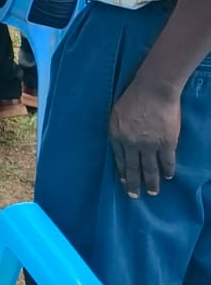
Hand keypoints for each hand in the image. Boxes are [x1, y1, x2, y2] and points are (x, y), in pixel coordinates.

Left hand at [109, 77, 180, 197]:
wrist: (153, 89)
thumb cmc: (133, 96)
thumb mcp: (116, 113)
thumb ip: (117, 128)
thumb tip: (120, 142)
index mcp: (116, 135)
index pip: (118, 159)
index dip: (122, 172)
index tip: (124, 181)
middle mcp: (131, 143)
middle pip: (132, 168)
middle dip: (133, 184)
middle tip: (134, 196)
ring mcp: (149, 145)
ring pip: (150, 169)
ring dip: (151, 182)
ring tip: (153, 192)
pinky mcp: (166, 143)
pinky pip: (167, 161)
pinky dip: (168, 170)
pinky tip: (169, 176)